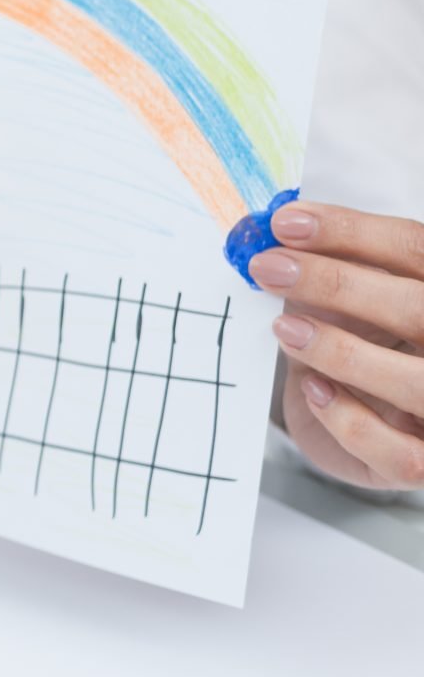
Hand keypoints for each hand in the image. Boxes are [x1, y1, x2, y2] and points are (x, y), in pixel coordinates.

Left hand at [249, 201, 423, 489]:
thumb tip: (273, 228)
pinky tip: (314, 390)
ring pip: (418, 383)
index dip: (353, 231)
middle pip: (419, 309)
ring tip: (284, 328)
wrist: (363, 420)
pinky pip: (400, 453)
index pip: (417, 249)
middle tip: (268, 268)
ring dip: (342, 351)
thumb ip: (329, 263)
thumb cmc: (362, 342)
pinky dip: (350, 421)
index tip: (285, 223)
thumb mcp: (350, 296)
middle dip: (338, 283)